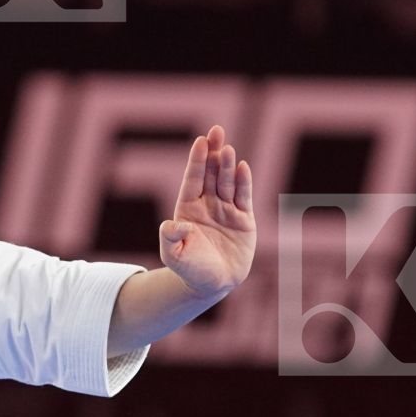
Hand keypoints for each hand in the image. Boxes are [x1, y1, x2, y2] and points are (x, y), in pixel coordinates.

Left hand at [159, 124, 256, 297]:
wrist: (212, 285)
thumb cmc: (189, 270)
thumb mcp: (174, 256)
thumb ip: (170, 239)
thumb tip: (171, 225)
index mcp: (188, 209)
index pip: (193, 179)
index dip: (197, 161)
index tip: (200, 141)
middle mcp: (207, 205)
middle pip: (211, 174)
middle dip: (214, 153)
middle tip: (217, 131)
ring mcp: (226, 210)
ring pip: (228, 183)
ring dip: (228, 166)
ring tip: (228, 149)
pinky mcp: (244, 220)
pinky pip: (244, 197)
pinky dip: (244, 182)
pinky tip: (243, 167)